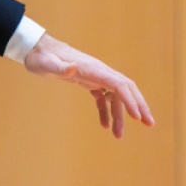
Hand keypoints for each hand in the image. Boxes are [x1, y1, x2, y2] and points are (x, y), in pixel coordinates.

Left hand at [24, 33, 155, 138]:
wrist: (36, 50)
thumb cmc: (41, 57)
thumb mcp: (47, 64)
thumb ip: (60, 67)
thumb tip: (73, 68)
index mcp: (94, 69)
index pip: (119, 85)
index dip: (130, 100)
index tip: (137, 117)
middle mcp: (99, 72)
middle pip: (126, 89)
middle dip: (139, 106)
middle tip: (149, 124)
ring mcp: (95, 77)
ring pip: (115, 97)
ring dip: (120, 116)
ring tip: (119, 136)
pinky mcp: (88, 82)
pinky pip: (103, 98)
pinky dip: (106, 112)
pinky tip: (104, 125)